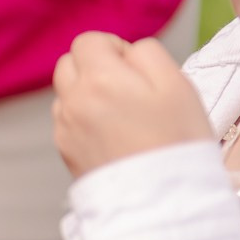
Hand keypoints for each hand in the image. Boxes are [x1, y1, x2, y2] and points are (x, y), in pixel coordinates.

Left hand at [52, 33, 212, 177]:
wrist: (158, 199)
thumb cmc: (174, 140)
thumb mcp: (176, 83)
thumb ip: (147, 53)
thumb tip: (126, 50)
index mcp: (99, 79)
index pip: (87, 41)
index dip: (113, 46)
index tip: (134, 66)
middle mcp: (72, 101)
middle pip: (68, 63)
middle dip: (94, 66)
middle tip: (128, 87)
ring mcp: (64, 127)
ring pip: (65, 93)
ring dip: (86, 93)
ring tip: (121, 113)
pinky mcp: (63, 149)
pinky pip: (66, 120)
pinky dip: (83, 118)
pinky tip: (111, 133)